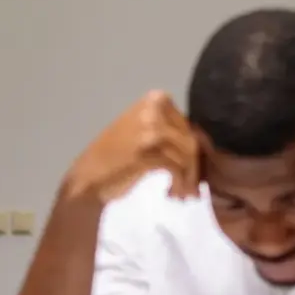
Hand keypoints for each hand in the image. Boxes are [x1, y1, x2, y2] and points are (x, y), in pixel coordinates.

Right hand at [64, 90, 199, 204]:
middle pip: (192, 140)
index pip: (191, 125)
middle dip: (195, 168)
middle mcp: (153, 108)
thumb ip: (171, 131)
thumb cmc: (116, 158)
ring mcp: (149, 128)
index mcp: (155, 99)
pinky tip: (171, 194)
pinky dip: (179, 184)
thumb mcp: (144, 134)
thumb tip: (206, 144)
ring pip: (188, 155)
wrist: (88, 177)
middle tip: (191, 191)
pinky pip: (177, 168)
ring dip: (188, 179)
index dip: (196, 152)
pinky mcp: (147, 150)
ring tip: (182, 195)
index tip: (192, 173)